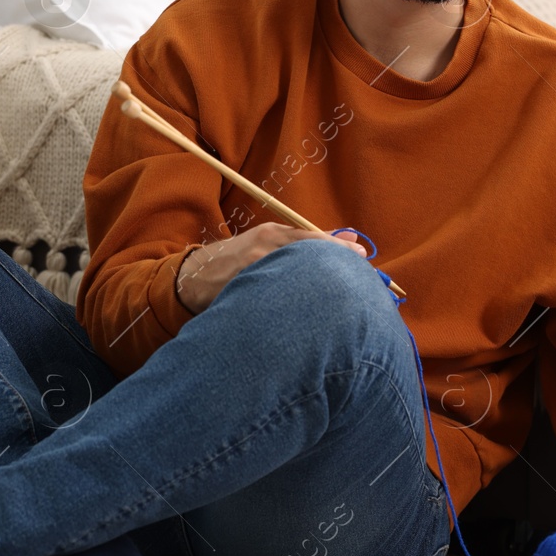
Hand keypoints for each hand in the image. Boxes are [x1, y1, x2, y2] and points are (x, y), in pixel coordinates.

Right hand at [174, 221, 365, 313]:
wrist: (194, 279)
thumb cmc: (237, 259)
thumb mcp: (268, 242)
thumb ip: (306, 241)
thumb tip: (351, 240)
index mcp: (271, 235)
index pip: (312, 239)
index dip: (338, 249)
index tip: (362, 256)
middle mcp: (263, 251)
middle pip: (308, 259)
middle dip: (334, 272)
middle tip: (358, 285)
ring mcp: (254, 274)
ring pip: (294, 283)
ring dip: (318, 295)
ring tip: (340, 305)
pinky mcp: (246, 298)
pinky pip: (278, 304)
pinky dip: (298, 313)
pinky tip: (312, 321)